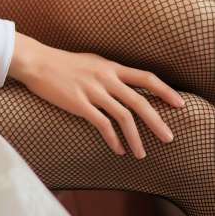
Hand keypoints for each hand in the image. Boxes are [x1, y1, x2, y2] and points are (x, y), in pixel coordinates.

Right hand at [18, 40, 185, 157]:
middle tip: (168, 138)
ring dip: (136, 138)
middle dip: (156, 122)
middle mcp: (105, 77)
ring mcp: (92, 90)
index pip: (146, 77)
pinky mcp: (79, 103)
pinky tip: (118, 150)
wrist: (36, 61)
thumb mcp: (91, 62)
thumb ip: (109, 73)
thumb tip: (126, 86)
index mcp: (111, 66)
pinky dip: (113, 139)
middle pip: (139, 101)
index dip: (165, 91)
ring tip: (141, 154)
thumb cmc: (62, 63)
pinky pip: (102, 124)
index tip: (179, 104)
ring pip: (123, 116)